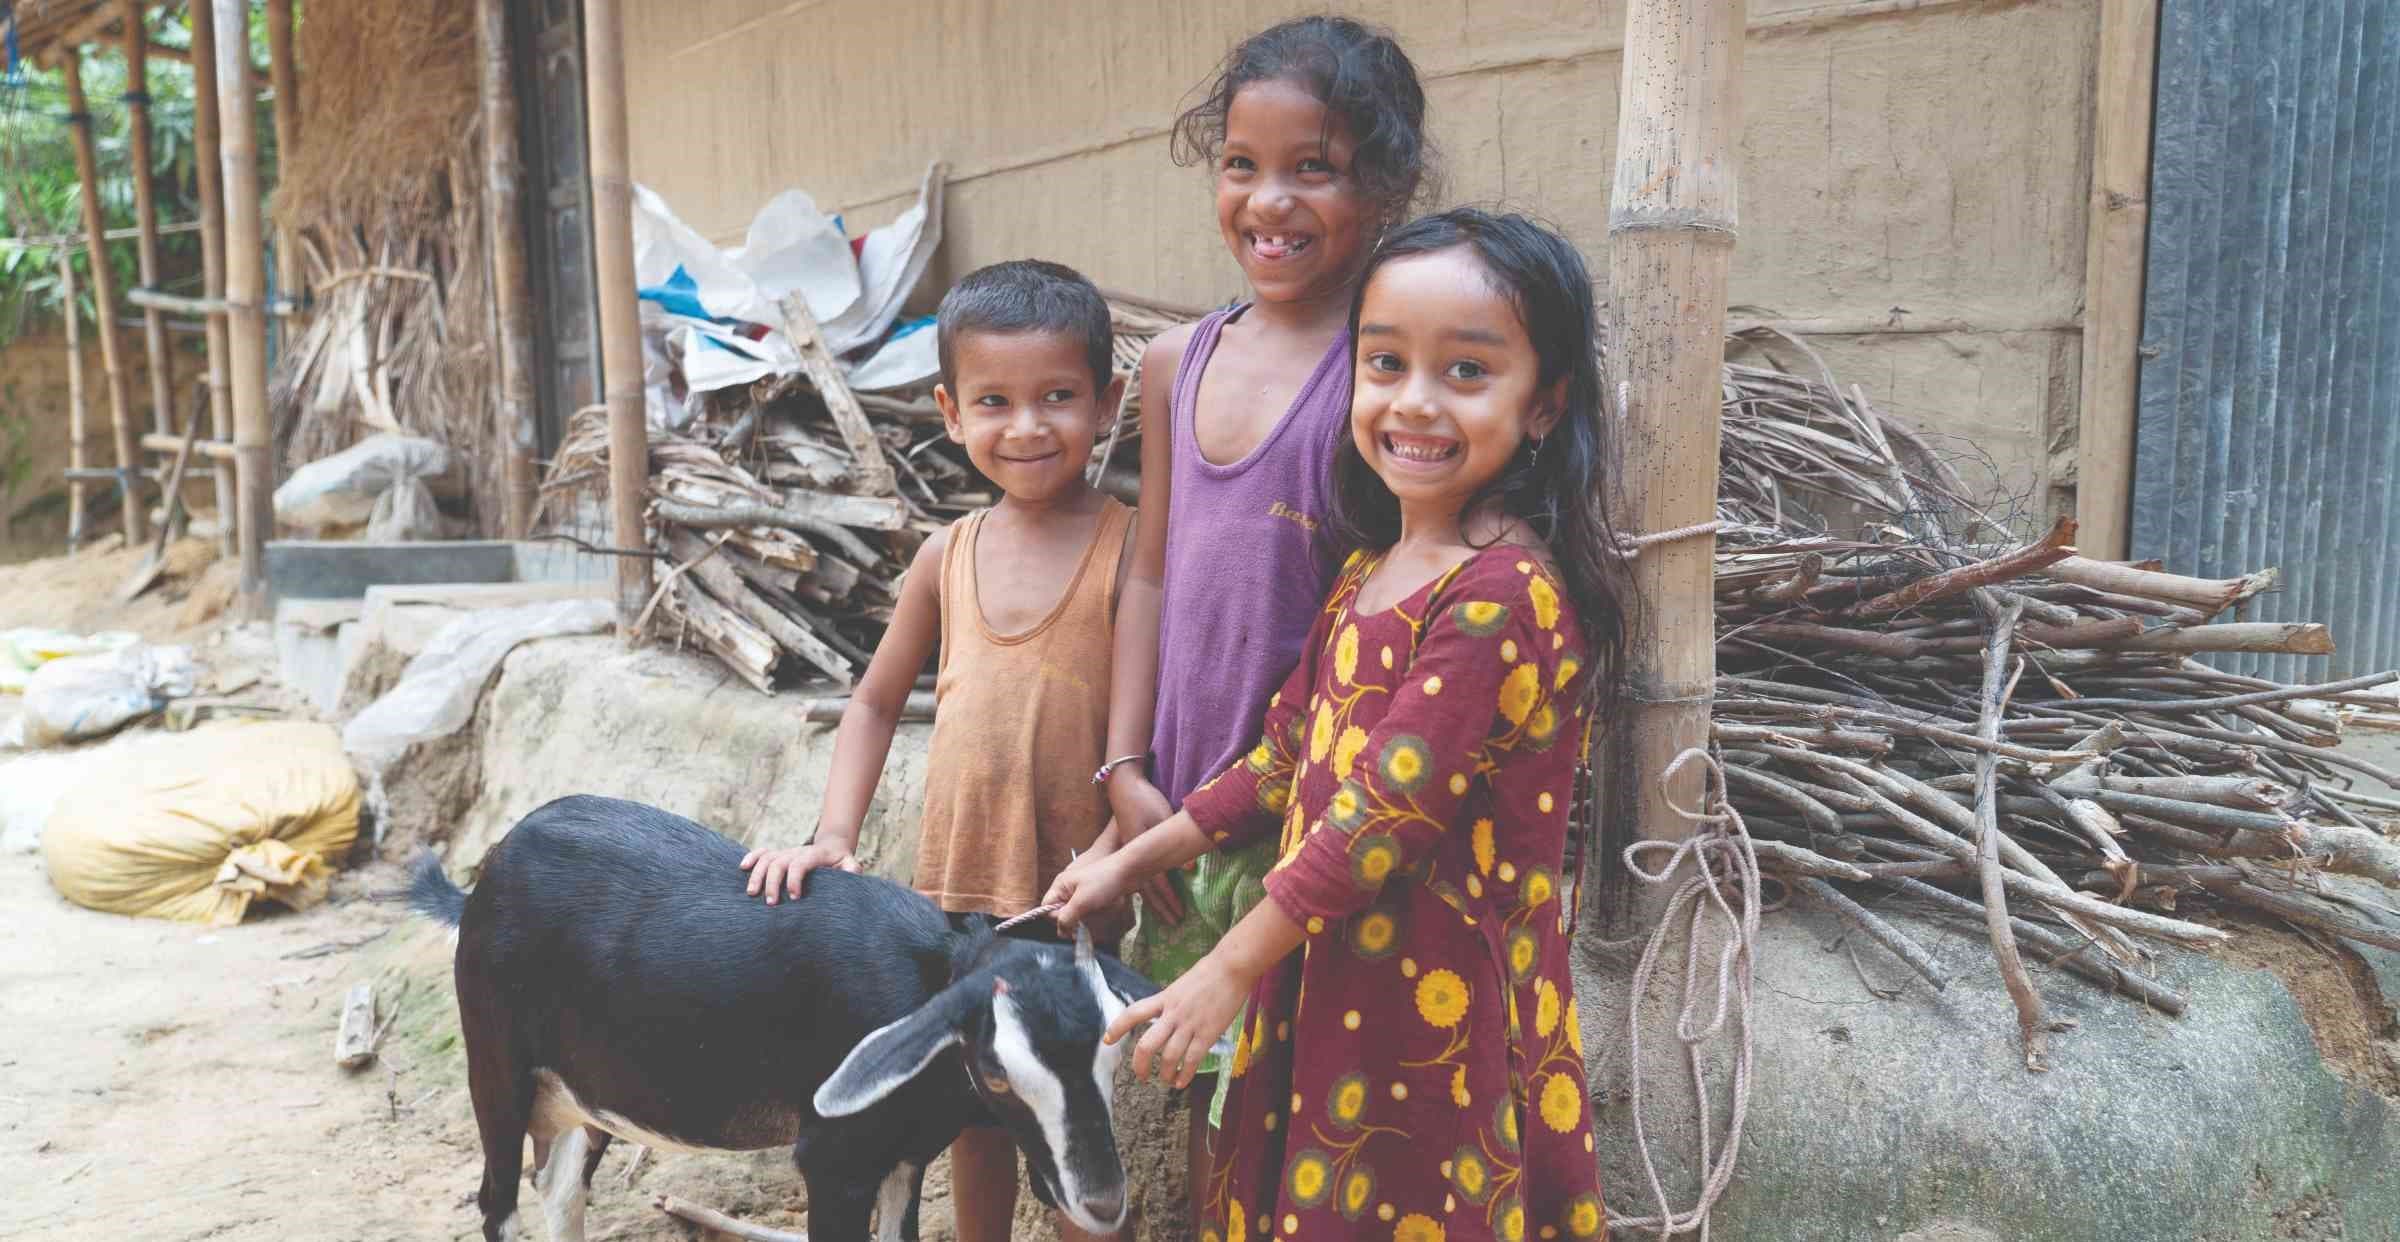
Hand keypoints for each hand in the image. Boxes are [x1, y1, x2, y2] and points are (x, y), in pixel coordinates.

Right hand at [739, 841, 857, 903]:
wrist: (832, 845)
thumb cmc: (841, 860)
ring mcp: (786, 852)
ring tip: (751, 894)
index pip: (800, 864)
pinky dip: (751, 857)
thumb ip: (851, 869)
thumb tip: (852, 875)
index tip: (794, 898)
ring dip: (757, 875)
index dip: (794, 880)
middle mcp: (797, 852)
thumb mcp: (850, 863)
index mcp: (814, 855)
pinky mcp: (779, 854)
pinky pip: (762, 852)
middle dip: (772, 883)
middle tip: (771, 904)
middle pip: (778, 862)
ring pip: (767, 859)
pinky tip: (742, 868)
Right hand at [1045, 851, 1135, 929]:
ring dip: (1087, 918)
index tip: (1071, 922)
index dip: (1057, 918)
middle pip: (1062, 913)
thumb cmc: (1105, 881)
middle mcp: (1068, 889)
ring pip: (1076, 915)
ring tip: (1098, 910)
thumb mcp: (1081, 902)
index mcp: (1060, 885)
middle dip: (1074, 919)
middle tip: (1086, 917)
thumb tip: (1060, 932)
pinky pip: (1088, 912)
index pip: (1047, 908)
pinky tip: (1103, 908)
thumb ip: (1066, 918)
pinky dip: (1095, 914)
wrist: (1129, 871)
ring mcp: (1080, 892)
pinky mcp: (1092, 896)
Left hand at [1106, 952, 1253, 1088]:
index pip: (1134, 1013)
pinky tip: (1181, 1081)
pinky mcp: (1208, 1034)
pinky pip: (1192, 1060)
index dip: (1117, 1027)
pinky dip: (1184, 1075)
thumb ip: (1171, 1002)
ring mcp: (1190, 1025)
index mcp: (1165, 998)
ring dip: (1164, 1074)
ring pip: (1169, 1057)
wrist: (1232, 968)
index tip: (1107, 1040)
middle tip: (1140, 1075)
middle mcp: (1173, 1013)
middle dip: (1139, 1065)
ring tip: (1165, 1080)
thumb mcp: (1182, 985)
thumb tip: (1166, 1016)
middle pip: (1147, 1044)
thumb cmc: (1210, 972)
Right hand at [1107, 774, 1185, 924]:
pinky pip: (1137, 874)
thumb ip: (1172, 842)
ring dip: (1153, 900)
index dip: (1168, 899)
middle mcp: (1132, 857)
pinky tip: (1150, 894)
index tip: (1179, 914)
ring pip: (1140, 883)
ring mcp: (1128, 853)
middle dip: (1161, 907)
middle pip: (1146, 889)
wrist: (1123, 785)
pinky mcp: (1128, 848)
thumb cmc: (1144, 800)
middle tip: (1174, 922)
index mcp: (1140, 852)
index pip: (1156, 882)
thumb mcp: (1162, 817)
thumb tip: (1188, 868)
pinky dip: (1145, 886)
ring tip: (1164, 914)